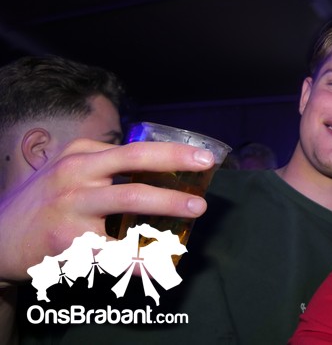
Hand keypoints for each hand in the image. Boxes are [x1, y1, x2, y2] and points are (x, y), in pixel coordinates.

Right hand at [0, 138, 211, 282]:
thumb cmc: (42, 202)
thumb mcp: (66, 170)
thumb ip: (103, 164)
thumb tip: (157, 168)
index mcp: (80, 155)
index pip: (135, 149)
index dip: (172, 152)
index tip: (202, 157)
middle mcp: (75, 174)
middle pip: (135, 162)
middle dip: (177, 164)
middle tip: (207, 170)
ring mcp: (72, 206)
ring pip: (132, 199)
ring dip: (170, 204)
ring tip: (196, 210)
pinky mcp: (68, 241)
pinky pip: (115, 250)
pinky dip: (142, 258)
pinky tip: (161, 263)